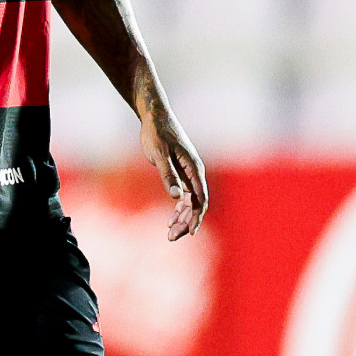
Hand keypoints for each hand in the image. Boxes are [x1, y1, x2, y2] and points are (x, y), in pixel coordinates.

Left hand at [139, 104, 207, 241]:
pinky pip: (184, 196)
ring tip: (170, 234)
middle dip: (187, 222)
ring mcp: (188, 174)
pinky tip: (170, 220)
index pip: (200, 198)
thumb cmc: (157, 134)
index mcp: (194, 169)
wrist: (154, 118)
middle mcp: (194, 173)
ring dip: (182, 218)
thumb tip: (176, 197)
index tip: (190, 232)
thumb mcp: (159, 155)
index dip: (197, 216)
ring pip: (190, 202)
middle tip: (172, 237)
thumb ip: (168, 175)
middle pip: (196, 204)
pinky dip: (179, 209)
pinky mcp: (180, 173)